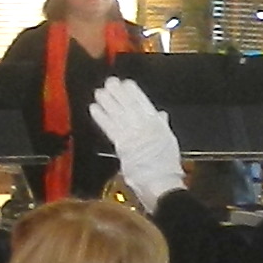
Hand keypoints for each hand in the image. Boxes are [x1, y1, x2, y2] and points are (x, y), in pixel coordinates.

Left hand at [89, 78, 187, 204]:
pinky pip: (109, 127)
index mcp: (156, 123)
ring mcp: (132, 133)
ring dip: (107, 101)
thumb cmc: (166, 165)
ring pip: (117, 113)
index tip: (126, 83)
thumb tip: (160, 114)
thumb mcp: (168, 140)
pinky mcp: (121, 144)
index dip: (134, 92)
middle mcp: (143, 125)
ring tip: (99, 92)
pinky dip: (101, 117)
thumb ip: (162, 125)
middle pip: (128, 105)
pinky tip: (94, 108)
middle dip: (118, 93)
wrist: (161, 180)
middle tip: (109, 82)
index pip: (143, 103)